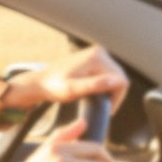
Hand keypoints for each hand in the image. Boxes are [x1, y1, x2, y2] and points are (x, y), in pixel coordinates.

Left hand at [11, 44, 127, 111]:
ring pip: (115, 77)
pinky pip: (107, 74)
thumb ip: (94, 85)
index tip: (106, 109)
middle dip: (114, 94)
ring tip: (98, 102)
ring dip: (109, 90)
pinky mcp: (93, 58)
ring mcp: (96, 53)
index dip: (117, 98)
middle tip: (103, 108)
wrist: (40, 82)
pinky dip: (104, 85)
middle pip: (120, 77)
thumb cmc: (53, 87)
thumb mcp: (73, 90)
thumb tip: (116, 81)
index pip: (121, 81)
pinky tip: (95, 94)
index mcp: (97, 57)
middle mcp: (99, 51)